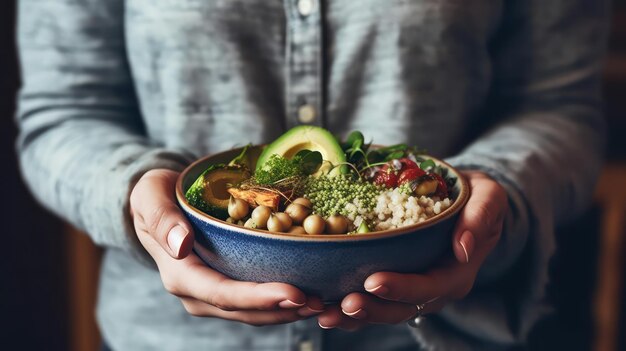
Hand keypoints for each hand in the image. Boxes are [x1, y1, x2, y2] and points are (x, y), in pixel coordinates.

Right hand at [130, 169, 323, 325]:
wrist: (157, 204)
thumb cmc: (154, 195)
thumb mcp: (149, 195)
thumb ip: (161, 218)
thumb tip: (181, 245)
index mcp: (180, 275)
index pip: (222, 293)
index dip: (258, 298)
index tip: (294, 293)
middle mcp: (196, 293)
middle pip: (244, 310)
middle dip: (283, 310)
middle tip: (321, 302)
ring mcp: (213, 294)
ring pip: (254, 313)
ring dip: (288, 311)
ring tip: (324, 303)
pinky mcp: (227, 286)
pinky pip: (257, 302)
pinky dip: (284, 302)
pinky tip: (311, 294)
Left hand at [317, 171, 506, 329]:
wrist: (465, 201)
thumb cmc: (475, 196)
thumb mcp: (489, 197)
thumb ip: (481, 217)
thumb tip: (463, 246)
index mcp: (456, 272)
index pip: (429, 286)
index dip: (402, 287)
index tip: (373, 281)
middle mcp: (434, 288)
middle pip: (402, 308)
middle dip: (372, 309)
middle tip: (343, 304)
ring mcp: (413, 289)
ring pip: (383, 311)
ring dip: (354, 316)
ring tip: (325, 314)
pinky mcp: (396, 283)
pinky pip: (372, 301)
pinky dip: (348, 307)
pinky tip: (323, 306)